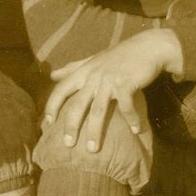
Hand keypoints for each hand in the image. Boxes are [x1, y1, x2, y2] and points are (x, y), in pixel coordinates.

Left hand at [42, 30, 178, 153]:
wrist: (148, 47)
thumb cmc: (120, 56)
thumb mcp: (93, 60)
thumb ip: (73, 68)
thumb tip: (52, 75)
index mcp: (84, 72)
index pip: (61, 89)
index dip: (51, 106)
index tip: (46, 123)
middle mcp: (94, 76)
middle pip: (77, 104)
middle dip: (71, 125)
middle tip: (67, 145)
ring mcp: (110, 80)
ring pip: (98, 110)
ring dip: (95, 131)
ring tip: (92, 149)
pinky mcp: (127, 83)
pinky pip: (126, 106)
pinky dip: (131, 120)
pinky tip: (136, 131)